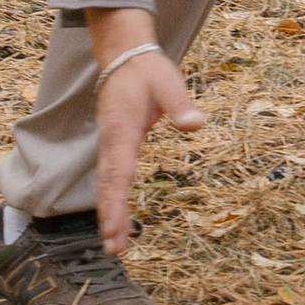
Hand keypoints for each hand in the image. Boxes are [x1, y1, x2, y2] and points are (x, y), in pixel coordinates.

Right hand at [90, 12, 204, 251]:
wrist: (124, 56)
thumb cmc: (147, 71)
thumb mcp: (168, 83)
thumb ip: (180, 105)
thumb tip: (196, 125)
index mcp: (122, 133)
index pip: (118, 175)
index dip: (116, 204)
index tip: (116, 228)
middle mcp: (111, 143)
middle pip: (109, 186)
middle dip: (110, 218)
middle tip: (114, 248)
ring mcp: (110, 145)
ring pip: (107, 185)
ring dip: (110, 214)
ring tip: (115, 245)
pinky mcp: (114, 145)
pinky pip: (111, 178)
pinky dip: (111, 200)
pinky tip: (116, 219)